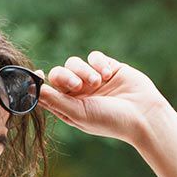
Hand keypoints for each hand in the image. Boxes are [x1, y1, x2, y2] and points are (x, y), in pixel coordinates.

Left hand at [34, 50, 166, 144]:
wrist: (142, 113)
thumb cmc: (109, 120)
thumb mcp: (79, 113)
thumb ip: (56, 101)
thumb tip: (34, 90)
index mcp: (68, 108)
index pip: (47, 92)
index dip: (38, 83)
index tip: (36, 75)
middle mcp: (78, 94)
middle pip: (59, 74)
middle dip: (66, 76)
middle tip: (78, 86)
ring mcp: (92, 79)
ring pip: (75, 62)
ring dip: (85, 71)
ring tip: (98, 83)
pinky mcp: (107, 67)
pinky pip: (94, 56)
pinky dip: (100, 63)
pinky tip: (109, 75)